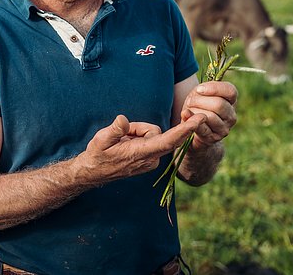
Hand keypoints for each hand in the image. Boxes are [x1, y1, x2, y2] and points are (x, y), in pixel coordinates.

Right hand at [75, 114, 205, 185]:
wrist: (94, 172)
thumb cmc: (97, 155)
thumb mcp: (100, 140)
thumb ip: (114, 130)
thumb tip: (124, 120)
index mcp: (141, 154)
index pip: (168, 141)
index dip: (185, 130)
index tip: (199, 120)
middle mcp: (150, 159)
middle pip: (158, 134)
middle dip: (140, 129)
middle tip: (122, 135)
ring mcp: (151, 161)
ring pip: (153, 135)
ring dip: (137, 132)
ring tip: (120, 141)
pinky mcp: (150, 159)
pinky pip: (150, 140)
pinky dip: (138, 138)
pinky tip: (125, 144)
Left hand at [181, 81, 237, 148]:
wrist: (193, 127)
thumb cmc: (198, 106)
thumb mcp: (201, 94)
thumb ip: (203, 89)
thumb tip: (200, 90)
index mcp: (231, 101)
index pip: (230, 91)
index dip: (214, 88)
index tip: (198, 89)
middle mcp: (231, 115)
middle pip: (219, 104)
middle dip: (199, 101)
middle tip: (190, 102)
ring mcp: (224, 128)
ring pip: (211, 117)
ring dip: (195, 111)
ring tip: (188, 110)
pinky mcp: (214, 138)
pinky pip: (203, 128)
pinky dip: (192, 121)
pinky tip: (185, 115)